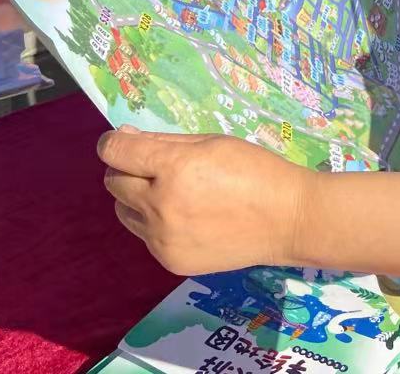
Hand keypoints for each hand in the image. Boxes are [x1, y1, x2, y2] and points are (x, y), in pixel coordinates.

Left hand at [98, 126, 308, 275]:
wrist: (287, 220)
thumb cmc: (254, 169)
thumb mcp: (211, 143)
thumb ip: (164, 141)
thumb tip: (124, 139)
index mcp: (174, 168)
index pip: (116, 152)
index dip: (112, 142)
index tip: (120, 140)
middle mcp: (161, 205)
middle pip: (113, 183)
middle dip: (126, 169)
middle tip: (154, 166)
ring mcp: (163, 238)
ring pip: (123, 212)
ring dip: (136, 199)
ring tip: (170, 194)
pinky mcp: (169, 260)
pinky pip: (145, 235)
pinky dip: (155, 223)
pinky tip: (187, 218)